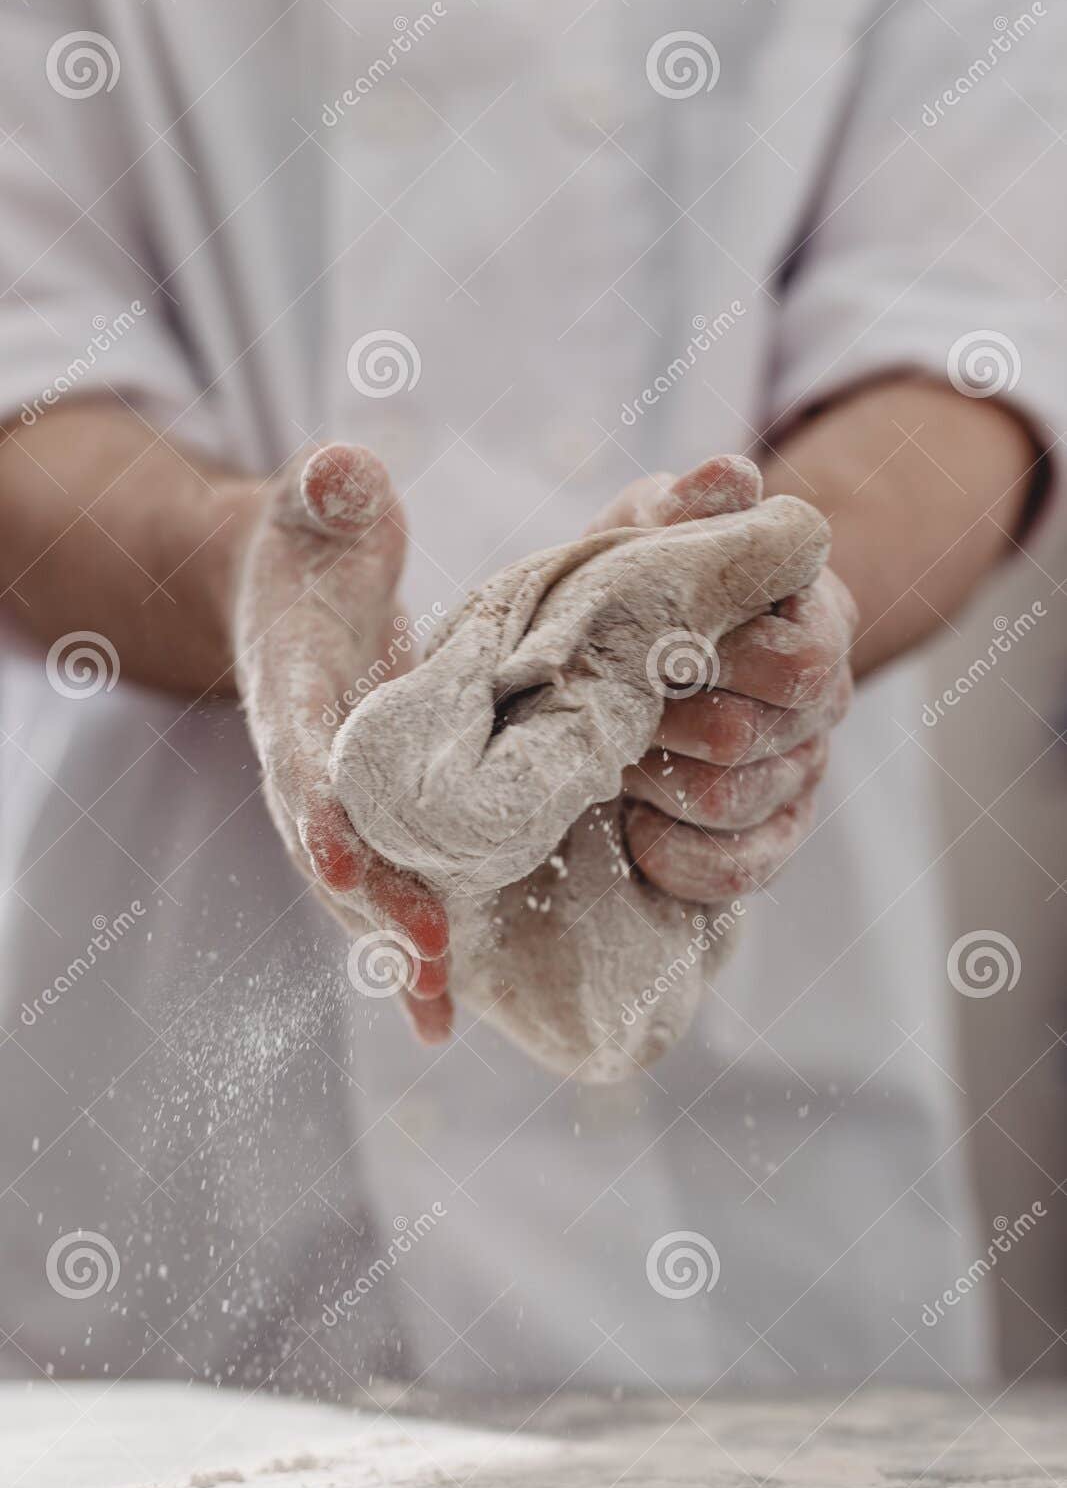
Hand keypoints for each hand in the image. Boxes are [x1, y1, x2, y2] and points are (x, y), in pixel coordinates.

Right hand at [232, 443, 451, 1040]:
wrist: (285, 599)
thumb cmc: (313, 547)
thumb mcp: (319, 507)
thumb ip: (328, 493)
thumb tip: (339, 470)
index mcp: (293, 687)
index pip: (301, 750)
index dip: (320, 803)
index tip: (349, 855)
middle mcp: (307, 760)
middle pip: (331, 843)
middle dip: (375, 900)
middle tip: (431, 954)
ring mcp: (337, 802)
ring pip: (360, 888)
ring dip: (397, 948)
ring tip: (441, 1016)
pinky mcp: (376, 823)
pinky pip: (393, 890)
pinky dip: (415, 951)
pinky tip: (444, 1018)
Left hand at [587, 456, 855, 902]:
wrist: (624, 664)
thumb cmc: (637, 590)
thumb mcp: (647, 535)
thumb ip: (685, 512)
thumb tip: (732, 478)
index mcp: (810, 614)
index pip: (798, 659)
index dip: (718, 658)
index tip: (651, 640)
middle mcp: (821, 696)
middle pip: (755, 734)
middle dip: (666, 719)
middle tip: (613, 700)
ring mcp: (798, 773)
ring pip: (735, 799)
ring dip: (653, 777)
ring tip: (610, 750)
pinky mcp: (768, 840)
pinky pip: (732, 868)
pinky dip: (670, 852)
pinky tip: (633, 824)